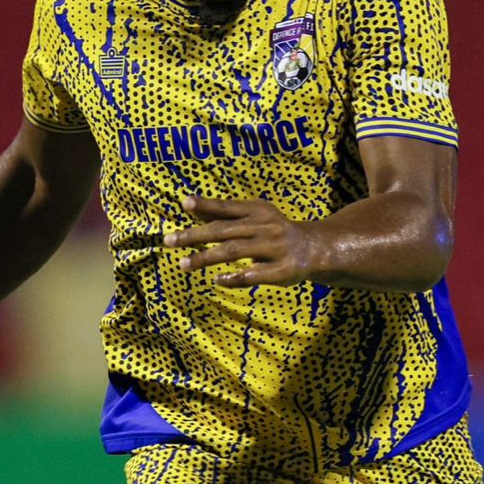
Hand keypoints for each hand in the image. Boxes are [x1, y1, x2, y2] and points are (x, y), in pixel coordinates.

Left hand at [165, 195, 325, 286]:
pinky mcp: (281, 271)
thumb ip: (224, 215)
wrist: (315, 249)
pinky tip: (217, 280)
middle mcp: (265, 227)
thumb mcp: (254, 217)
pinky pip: (254, 275)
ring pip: (234, 252)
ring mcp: (274, 249)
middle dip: (194, 236)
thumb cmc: (274, 232)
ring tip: (183, 264)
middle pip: (224, 231)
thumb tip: (190, 207)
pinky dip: (234, 277)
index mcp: (258, 211)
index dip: (206, 205)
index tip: (184, 204)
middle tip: (168, 240)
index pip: (227, 208)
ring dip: (206, 258)